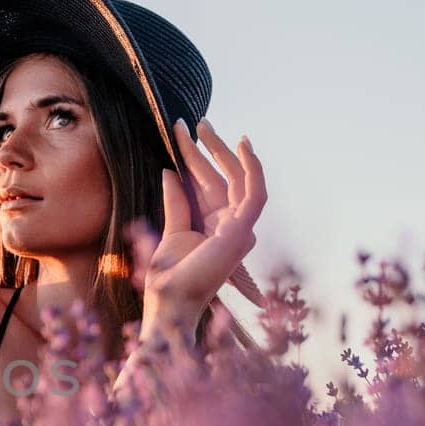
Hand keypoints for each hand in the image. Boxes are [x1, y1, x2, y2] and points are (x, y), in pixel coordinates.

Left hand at [131, 118, 267, 339]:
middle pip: (221, 177)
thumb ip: (176, 202)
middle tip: (190, 121)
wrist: (170, 304)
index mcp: (212, 228)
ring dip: (222, 150)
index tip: (181, 134)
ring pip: (238, 179)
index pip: (207, 184)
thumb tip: (170, 171)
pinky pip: (256, 193)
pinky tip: (243, 146)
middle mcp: (229, 226)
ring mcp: (239, 229)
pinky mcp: (242, 230)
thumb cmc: (168, 279)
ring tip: (204, 125)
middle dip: (207, 148)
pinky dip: (253, 168)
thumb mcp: (170, 232)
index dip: (196, 158)